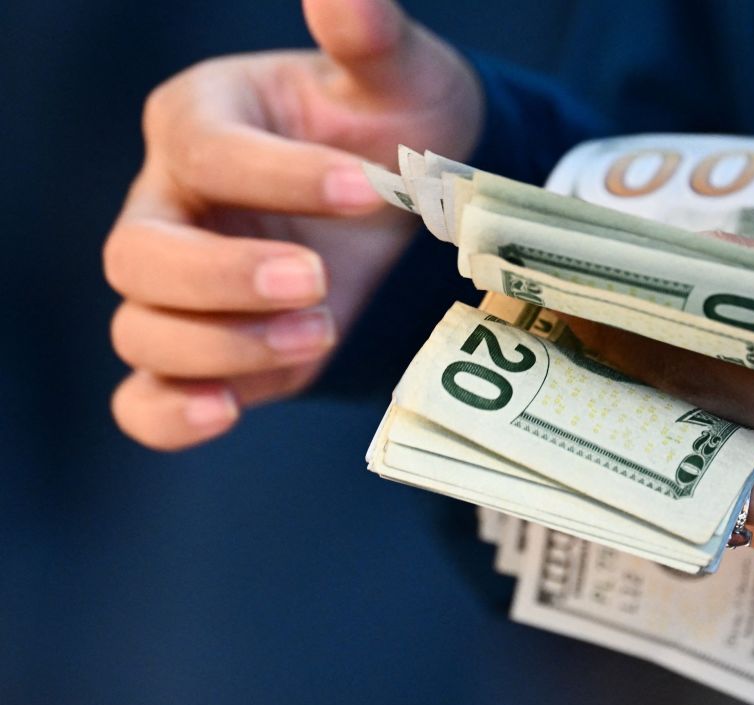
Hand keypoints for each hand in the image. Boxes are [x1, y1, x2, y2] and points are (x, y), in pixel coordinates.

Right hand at [103, 0, 480, 449]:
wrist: (409, 197)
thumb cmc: (394, 127)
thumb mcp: (397, 78)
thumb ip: (370, 38)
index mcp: (202, 122)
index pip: (206, 153)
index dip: (277, 175)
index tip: (361, 186)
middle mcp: (172, 205)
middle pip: (141, 254)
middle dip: (226, 275)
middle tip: (318, 279)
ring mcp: (182, 288)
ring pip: (141, 329)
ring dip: (220, 345)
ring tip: (318, 334)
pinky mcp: (209, 354)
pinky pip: (147, 396)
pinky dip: (168, 414)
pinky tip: (225, 413)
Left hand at [568, 238, 753, 619]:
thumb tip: (652, 273)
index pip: (730, 383)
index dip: (648, 350)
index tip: (587, 324)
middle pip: (716, 461)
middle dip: (649, 413)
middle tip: (588, 372)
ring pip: (732, 512)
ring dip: (692, 463)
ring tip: (657, 411)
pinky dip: (746, 504)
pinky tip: (749, 466)